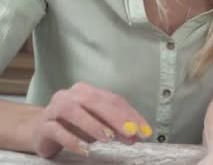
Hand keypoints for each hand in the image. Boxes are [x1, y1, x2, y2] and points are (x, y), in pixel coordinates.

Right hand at [25, 82, 150, 157]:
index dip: (131, 115)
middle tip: (131, 133)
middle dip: (116, 118)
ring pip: (74, 112)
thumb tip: (136, 135)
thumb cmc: (74, 125)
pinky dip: (72, 140)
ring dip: (93, 125)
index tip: (145, 131)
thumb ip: (116, 127)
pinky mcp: (43, 126)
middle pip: (95, 102)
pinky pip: (57, 131)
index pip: (113, 100)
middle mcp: (70, 95)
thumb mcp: (99, 125)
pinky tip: (85, 149)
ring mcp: (54, 109)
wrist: (39, 131)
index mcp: (87, 91)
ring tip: (109, 139)